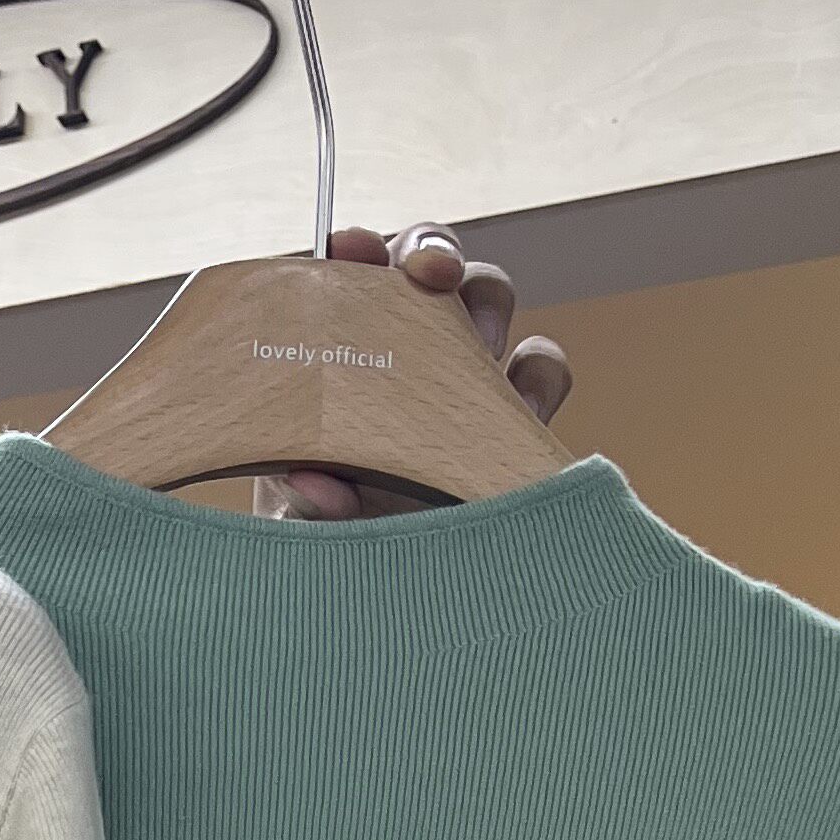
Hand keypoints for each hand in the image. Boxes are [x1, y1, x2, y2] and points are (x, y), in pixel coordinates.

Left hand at [259, 227, 572, 522]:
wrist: (391, 593)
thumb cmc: (326, 535)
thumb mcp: (297, 521)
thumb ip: (300, 501)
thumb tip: (311, 481)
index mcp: (340, 347)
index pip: (347, 272)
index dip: (356, 246)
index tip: (353, 246)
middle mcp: (404, 345)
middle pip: (427, 259)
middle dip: (433, 251)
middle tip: (430, 275)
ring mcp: (463, 372)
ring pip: (489, 295)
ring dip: (486, 308)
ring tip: (476, 351)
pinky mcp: (515, 413)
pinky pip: (543, 366)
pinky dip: (538, 374)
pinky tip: (518, 409)